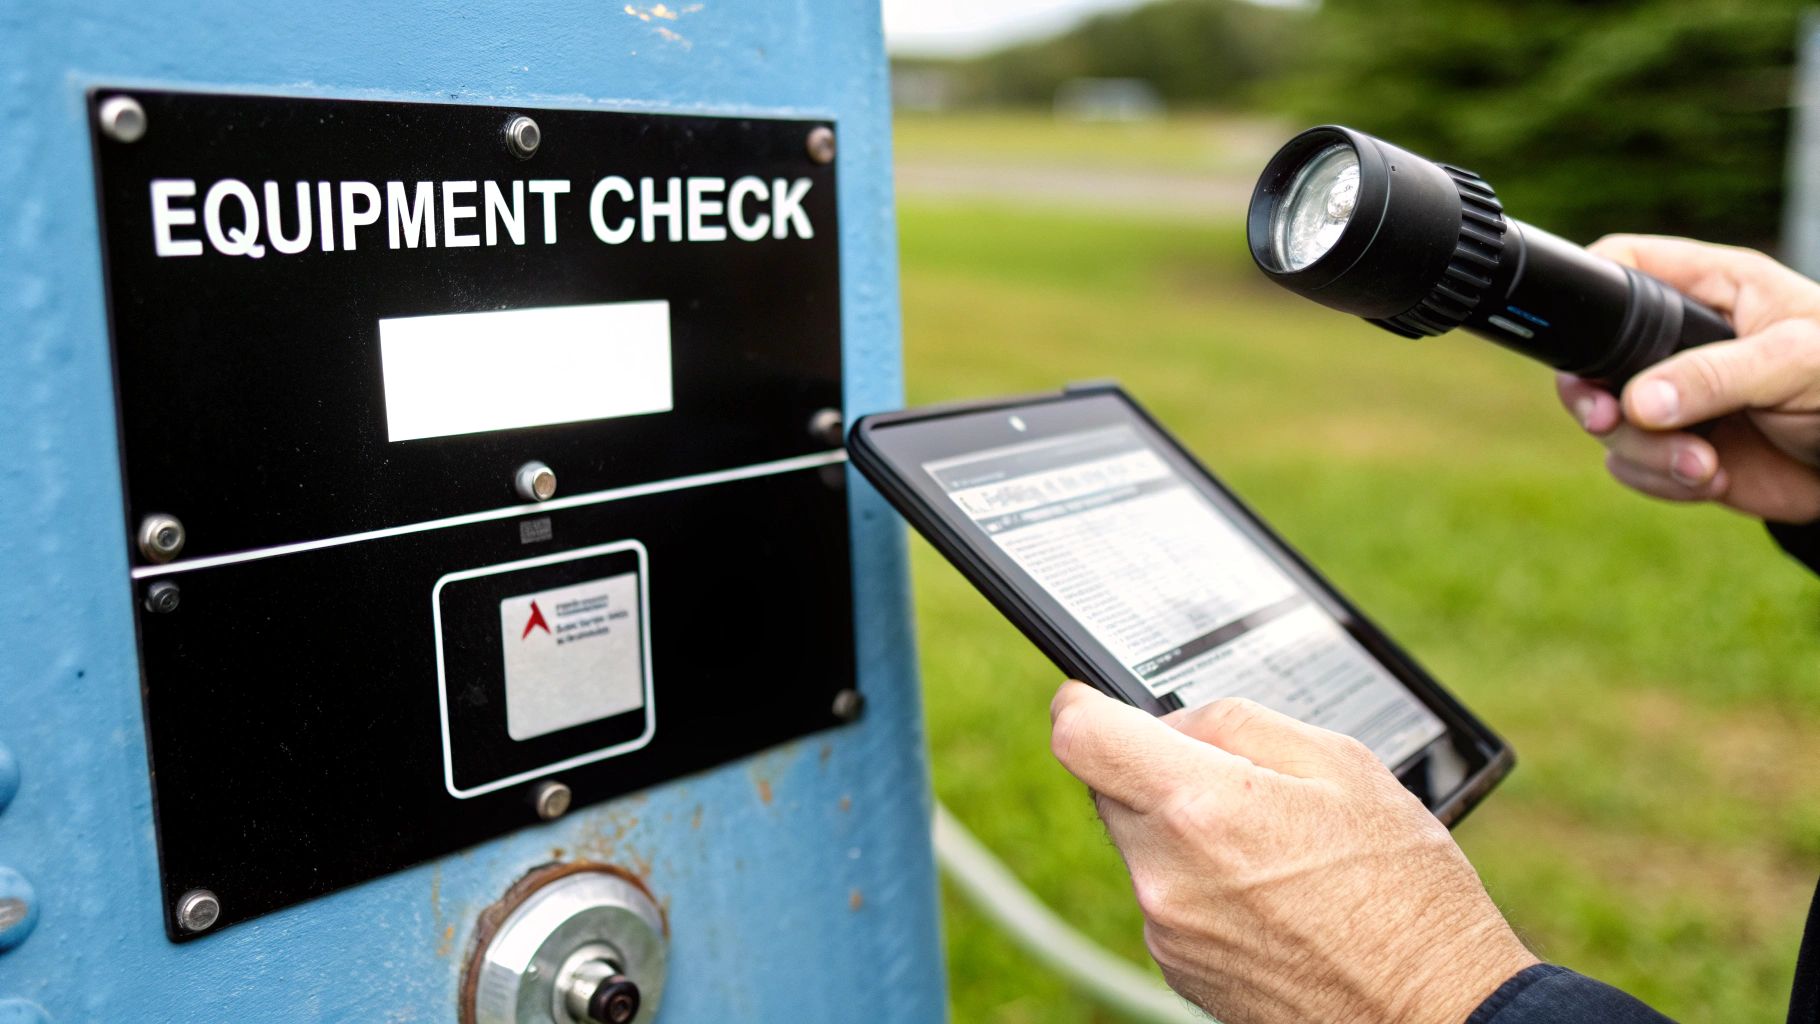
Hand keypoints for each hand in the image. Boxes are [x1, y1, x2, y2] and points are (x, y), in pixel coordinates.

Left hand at [1049, 682, 1535, 1023]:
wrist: (1432, 1009)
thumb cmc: (1403, 888)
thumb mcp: (1342, 764)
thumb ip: (1236, 721)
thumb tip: (1172, 718)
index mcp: (1201, 806)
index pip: (1080, 736)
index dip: (1082, 704)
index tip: (1093, 697)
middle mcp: (1165, 874)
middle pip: (1107, 788)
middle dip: (1153, 770)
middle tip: (1237, 783)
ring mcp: (1167, 930)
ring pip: (1140, 845)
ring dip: (1181, 831)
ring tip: (1271, 849)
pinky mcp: (1176, 970)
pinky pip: (1165, 898)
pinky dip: (1199, 884)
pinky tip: (1269, 895)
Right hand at [1558, 235, 1819, 522]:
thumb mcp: (1793, 365)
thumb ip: (1714, 376)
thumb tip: (1637, 403)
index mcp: (1711, 290)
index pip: (1626, 266)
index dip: (1592, 290)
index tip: (1580, 340)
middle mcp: (1680, 341)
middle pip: (1596, 357)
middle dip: (1595, 396)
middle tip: (1609, 419)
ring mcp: (1674, 398)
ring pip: (1609, 421)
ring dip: (1645, 453)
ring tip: (1703, 467)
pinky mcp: (1676, 448)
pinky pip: (1632, 465)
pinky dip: (1661, 480)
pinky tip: (1711, 478)